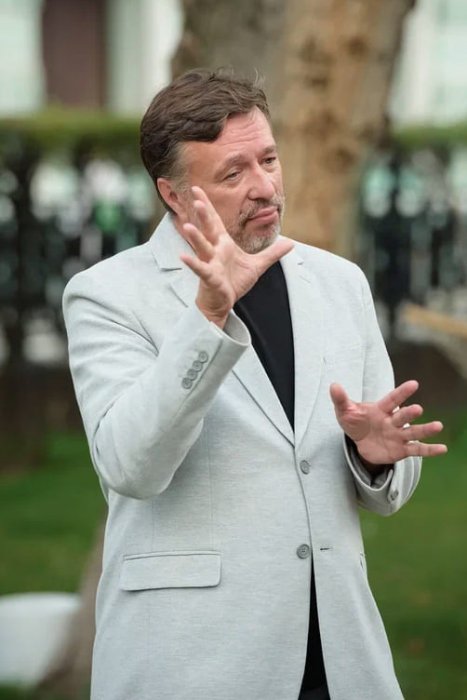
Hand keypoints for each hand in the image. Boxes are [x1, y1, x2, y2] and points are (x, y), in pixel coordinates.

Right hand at [179, 186, 293, 326]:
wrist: (223, 303)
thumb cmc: (233, 283)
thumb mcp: (257, 266)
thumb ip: (272, 253)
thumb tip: (291, 243)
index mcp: (224, 244)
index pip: (215, 221)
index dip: (208, 205)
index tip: (198, 189)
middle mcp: (215, 251)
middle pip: (208, 228)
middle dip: (203, 213)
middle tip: (196, 195)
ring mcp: (210, 263)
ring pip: (202, 247)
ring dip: (195, 237)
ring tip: (188, 226)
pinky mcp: (209, 277)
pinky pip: (201, 269)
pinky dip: (193, 263)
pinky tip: (183, 257)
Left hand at [330, 380, 446, 469]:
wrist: (360, 443)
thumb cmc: (355, 422)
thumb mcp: (345, 412)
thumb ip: (341, 400)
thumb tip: (333, 385)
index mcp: (381, 409)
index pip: (392, 399)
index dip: (402, 392)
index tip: (414, 384)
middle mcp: (393, 421)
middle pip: (403, 416)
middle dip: (409, 413)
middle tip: (418, 409)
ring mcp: (399, 435)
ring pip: (414, 432)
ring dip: (425, 430)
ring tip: (438, 426)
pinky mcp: (402, 450)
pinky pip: (417, 450)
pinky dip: (429, 450)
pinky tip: (442, 448)